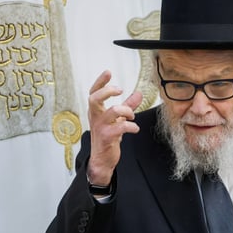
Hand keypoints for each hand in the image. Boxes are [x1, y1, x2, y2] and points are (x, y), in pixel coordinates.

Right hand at [86, 70, 142, 185]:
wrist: (103, 160)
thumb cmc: (108, 138)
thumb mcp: (117, 119)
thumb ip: (127, 106)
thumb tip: (139, 93)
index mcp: (96, 111)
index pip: (93, 92)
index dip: (100, 82)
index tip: (108, 72)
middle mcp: (95, 117)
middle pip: (94, 98)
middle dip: (108, 91)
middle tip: (120, 90)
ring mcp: (100, 127)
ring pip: (112, 111)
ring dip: (126, 110)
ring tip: (132, 116)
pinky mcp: (107, 137)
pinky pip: (120, 127)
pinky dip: (131, 126)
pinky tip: (134, 129)